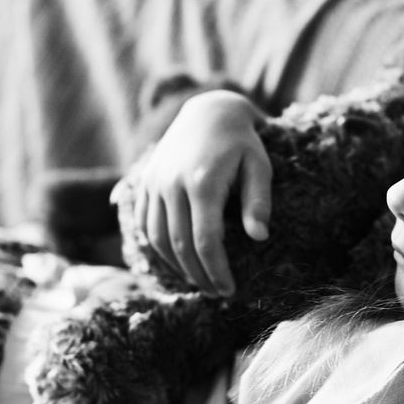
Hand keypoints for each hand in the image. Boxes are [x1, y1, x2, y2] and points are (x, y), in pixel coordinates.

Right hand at [129, 90, 271, 295]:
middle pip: (179, 244)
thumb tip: (260, 237)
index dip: (217, 270)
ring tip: (198, 280)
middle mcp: (172, 183)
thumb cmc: (241, 142)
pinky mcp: (144, 182)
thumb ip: (258, 201)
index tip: (229, 290)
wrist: (208, 111)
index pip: (206, 240)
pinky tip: (177, 260)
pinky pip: (145, 224)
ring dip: (176, 266)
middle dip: (198, 275)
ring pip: (157, 237)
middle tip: (216, 293)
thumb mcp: (259, 166)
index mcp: (203, 181)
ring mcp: (154, 182)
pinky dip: (158, 247)